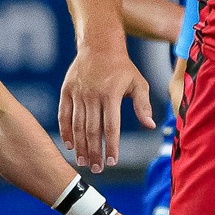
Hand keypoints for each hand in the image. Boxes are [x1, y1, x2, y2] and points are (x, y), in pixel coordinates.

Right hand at [59, 45, 154, 173]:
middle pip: (92, 130)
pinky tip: (69, 145)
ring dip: (80, 146)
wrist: (99, 45)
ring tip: (83, 162)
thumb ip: (143, 105)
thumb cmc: (122, 67)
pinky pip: (64, 115)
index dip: (111, 146)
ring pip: (77, 125)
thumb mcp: (138, 83)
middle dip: (94, 152)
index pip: (111, 127)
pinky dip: (65, 131)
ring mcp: (78, 93)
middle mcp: (92, 95)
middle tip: (97, 169)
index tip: (112, 162)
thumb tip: (150, 125)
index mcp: (111, 94)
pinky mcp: (66, 91)